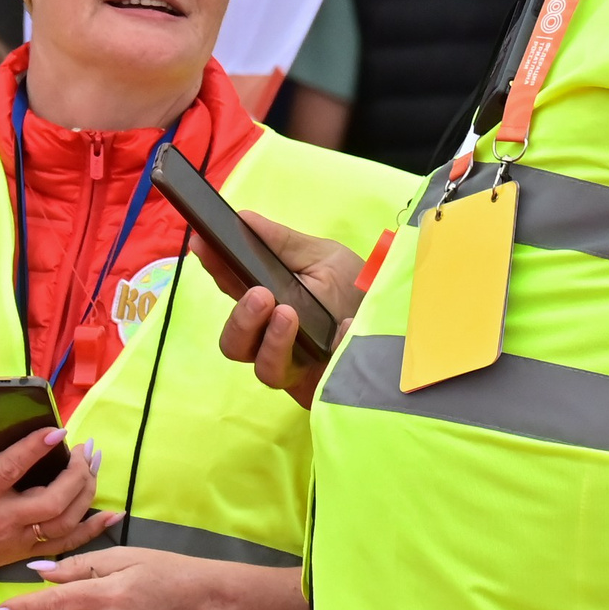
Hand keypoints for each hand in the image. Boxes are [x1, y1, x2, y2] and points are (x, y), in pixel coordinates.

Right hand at [0, 416, 122, 594]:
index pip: (11, 470)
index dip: (36, 448)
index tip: (59, 430)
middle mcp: (1, 520)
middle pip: (51, 501)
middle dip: (76, 475)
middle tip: (86, 449)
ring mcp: (16, 540)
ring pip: (64, 522)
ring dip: (87, 493)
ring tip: (94, 465)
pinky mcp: (25, 552)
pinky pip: (66, 544)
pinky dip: (93, 529)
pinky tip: (113, 513)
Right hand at [206, 212, 364, 408]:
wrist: (404, 324)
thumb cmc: (358, 291)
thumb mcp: (324, 258)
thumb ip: (282, 243)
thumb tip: (243, 219)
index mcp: (270, 302)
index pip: (232, 289)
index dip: (215, 268)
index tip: (204, 243)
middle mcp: (275, 338)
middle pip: (235, 343)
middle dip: (240, 319)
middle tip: (261, 295)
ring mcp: (298, 367)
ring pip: (264, 369)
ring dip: (272, 342)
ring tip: (289, 315)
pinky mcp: (320, 390)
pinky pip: (312, 383)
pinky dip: (332, 349)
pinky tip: (346, 327)